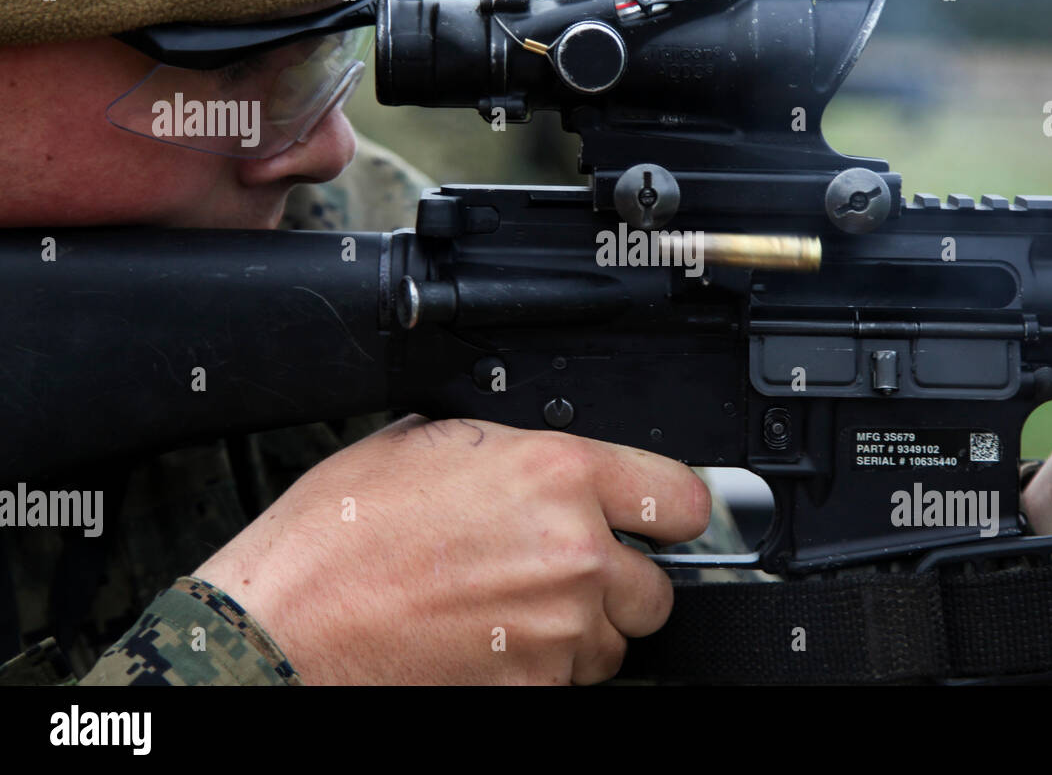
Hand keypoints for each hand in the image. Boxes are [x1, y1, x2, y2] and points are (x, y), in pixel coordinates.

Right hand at [194, 416, 709, 683]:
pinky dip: (546, 669)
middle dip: (618, 580)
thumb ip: (506, 449)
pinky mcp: (537, 690)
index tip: (662, 518)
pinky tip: (492, 642)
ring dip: (582, 629)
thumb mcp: (424, 445)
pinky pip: (573, 680)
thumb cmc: (337, 540)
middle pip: (657, 585)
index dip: (672, 509)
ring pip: (617, 641)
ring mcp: (559, 630)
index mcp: (555, 474)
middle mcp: (573, 552)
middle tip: (561, 571)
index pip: (681, 498)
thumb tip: (534, 454)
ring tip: (511, 609)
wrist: (286, 630)